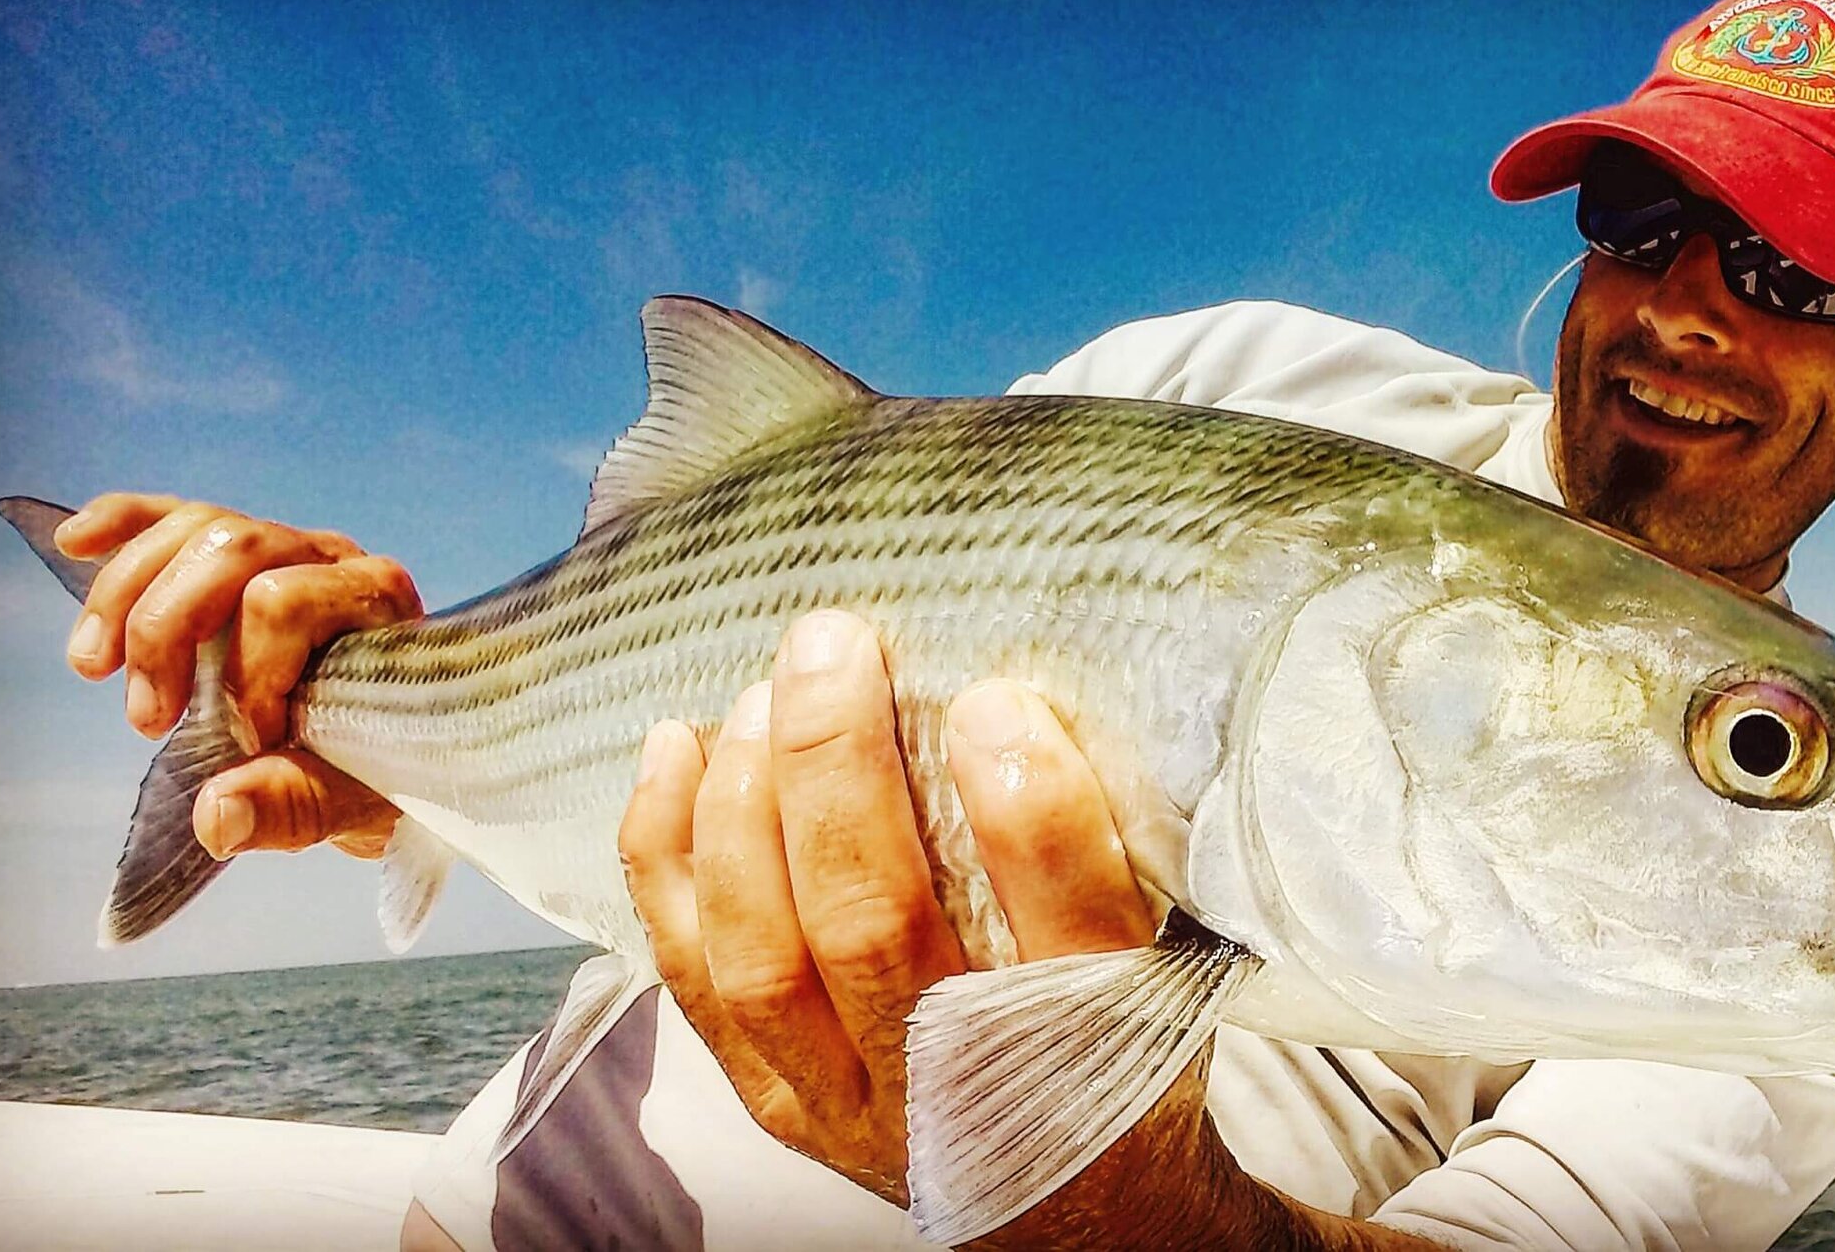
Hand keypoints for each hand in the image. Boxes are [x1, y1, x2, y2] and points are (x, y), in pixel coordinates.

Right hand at [56, 492, 419, 859]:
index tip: (249, 741)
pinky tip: (75, 542)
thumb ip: (291, 805)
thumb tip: (217, 814)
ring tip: (92, 669)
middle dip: (164, 631)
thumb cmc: (373, 768)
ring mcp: (286, 545)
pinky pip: (177, 517)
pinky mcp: (239, 551)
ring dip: (125, 594)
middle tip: (145, 720)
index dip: (247, 674)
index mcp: (374, 603)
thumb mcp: (346, 800)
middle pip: (230, 549)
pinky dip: (122, 523)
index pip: (281, 603)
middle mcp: (334, 558)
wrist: (390, 748)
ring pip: (194, 529)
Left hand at [621, 611, 1436, 1249]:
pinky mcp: (775, 1099)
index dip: (1030, 815)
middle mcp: (960, 1083)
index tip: (1000, 700)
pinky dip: (667, 858)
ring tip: (764, 694)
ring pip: (764, 955)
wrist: (1079, 1218)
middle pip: (877, 927)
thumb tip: (1045, 685)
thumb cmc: (1116, 1044)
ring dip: (748, 806)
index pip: (1069, 931)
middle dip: (838, 769)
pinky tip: (674, 748)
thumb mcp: (1166, 961)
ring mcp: (847, 1102)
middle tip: (835, 641)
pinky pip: (695, 979)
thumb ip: (1124, 849)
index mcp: (1092, 1038)